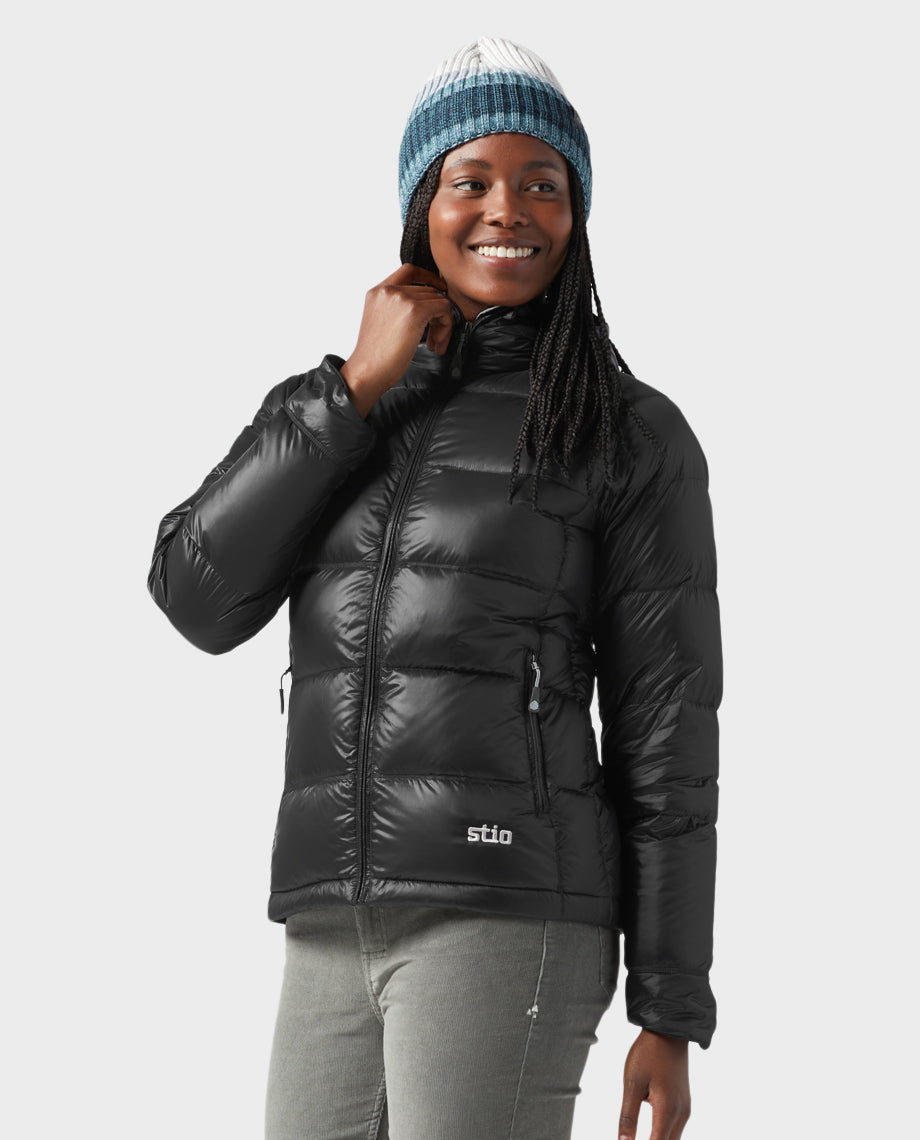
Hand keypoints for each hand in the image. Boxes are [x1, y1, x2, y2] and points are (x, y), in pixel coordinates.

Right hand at [340, 263, 453, 416]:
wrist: (368, 370)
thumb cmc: (375, 355)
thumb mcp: (381, 321)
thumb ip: (397, 307)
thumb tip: (428, 305)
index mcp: (377, 291)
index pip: (409, 270)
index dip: (429, 277)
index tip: (440, 289)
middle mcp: (388, 290)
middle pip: (428, 290)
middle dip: (436, 313)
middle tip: (435, 337)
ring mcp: (402, 298)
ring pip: (438, 300)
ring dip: (442, 322)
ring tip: (435, 343)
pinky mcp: (415, 310)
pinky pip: (444, 308)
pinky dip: (446, 326)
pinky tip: (437, 343)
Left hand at [617, 1029, 690, 1139]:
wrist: (668, 1031)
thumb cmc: (648, 1054)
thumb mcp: (632, 1083)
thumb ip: (628, 1116)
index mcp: (667, 1110)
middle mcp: (681, 1114)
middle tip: (630, 1139)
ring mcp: (685, 1109)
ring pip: (673, 1139)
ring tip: (637, 1136)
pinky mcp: (684, 1103)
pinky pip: (675, 1128)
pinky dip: (664, 1135)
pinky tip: (651, 1133)